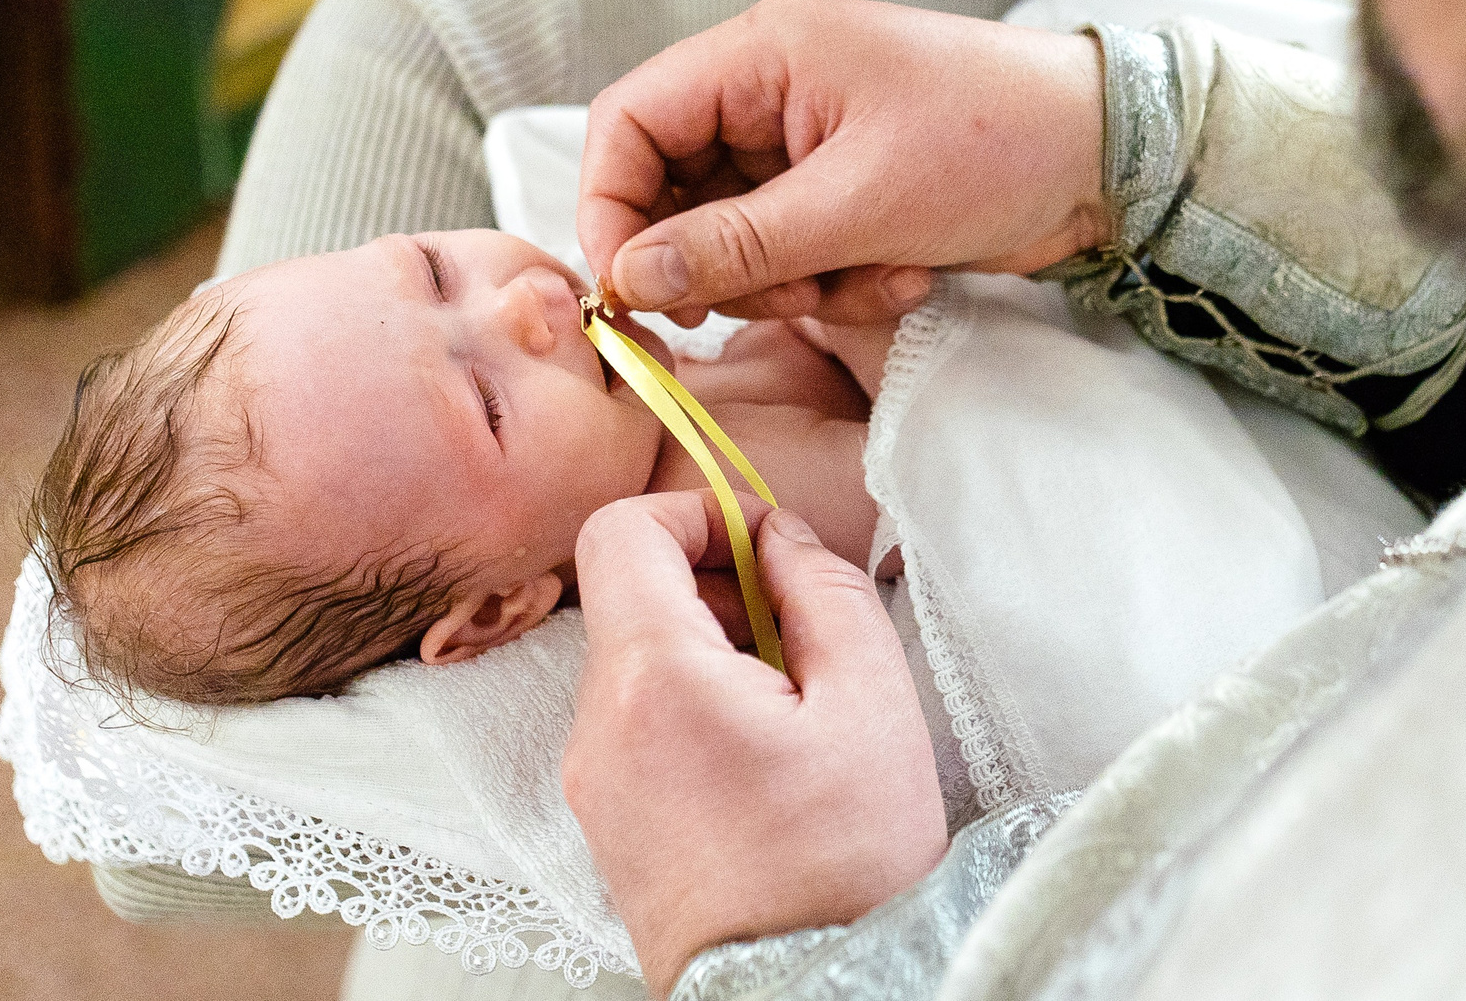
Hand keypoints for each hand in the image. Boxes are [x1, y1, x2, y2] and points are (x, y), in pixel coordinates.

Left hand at [565, 492, 947, 994]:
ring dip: (706, 651)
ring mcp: (592, 780)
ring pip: (634, 661)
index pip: (621, 532)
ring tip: (790, 706)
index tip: (759, 541)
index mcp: (654, 679)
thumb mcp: (872, 702)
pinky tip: (761, 754)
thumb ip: (823, 589)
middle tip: (797, 631)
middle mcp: (598, 725)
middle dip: (713, 587)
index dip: (694, 512)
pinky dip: (689, 707)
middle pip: (628, 596)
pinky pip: (633, 723)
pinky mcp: (603, 821)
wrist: (804, 996)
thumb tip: (780, 537)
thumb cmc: (843, 866)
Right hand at [578, 0, 1109, 325]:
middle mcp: (769, 91)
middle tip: (783, 297)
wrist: (1110, 158)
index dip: (610, 208)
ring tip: (871, 278)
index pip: (629, 122)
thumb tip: (631, 277)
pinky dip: (837, 283)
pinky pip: (793, 256)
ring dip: (792, 283)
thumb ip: (736, 244)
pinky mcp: (842, 192)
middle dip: (723, 263)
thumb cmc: (993, 144)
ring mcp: (805, 145)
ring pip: (733, 239)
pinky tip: (904, 276)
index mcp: (760, 54)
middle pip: (673, 190)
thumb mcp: (859, 203)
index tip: (631, 291)